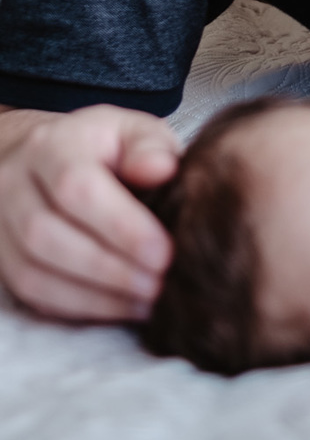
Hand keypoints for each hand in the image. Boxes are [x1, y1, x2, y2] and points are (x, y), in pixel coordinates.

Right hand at [0, 105, 178, 322]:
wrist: (49, 160)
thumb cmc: (105, 150)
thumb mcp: (133, 133)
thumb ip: (151, 146)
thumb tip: (161, 170)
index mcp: (51, 145)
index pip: (76, 186)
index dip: (120, 225)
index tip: (164, 252)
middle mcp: (14, 183)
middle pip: (47, 234)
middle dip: (108, 267)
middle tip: (158, 284)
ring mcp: (0, 224)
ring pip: (32, 271)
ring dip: (93, 295)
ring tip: (145, 301)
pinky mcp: (1, 258)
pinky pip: (30, 293)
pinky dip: (76, 306)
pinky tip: (117, 306)